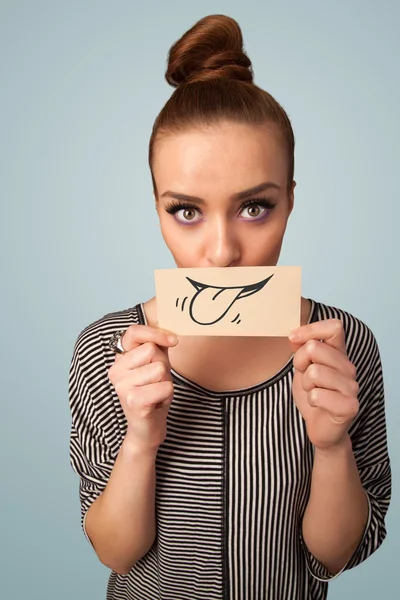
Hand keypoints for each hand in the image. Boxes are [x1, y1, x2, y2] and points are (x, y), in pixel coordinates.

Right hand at [107, 324, 177, 451]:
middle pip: (152, 350)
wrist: (147, 428)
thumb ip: (158, 344)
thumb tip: (168, 327)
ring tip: (156, 391)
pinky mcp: (133, 401)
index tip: (173, 340)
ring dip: (165, 381)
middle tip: (157, 380)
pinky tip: (157, 402)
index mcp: (120, 359)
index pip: (133, 332)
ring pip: (160, 368)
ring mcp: (122, 386)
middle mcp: (116, 370)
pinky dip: (168, 394)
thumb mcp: (155, 364)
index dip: (155, 332)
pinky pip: (165, 386)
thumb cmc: (153, 393)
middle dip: (163, 364)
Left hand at [289, 318, 358, 450]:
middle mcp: (349, 367)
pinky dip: (311, 401)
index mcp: (339, 354)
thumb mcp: (303, 368)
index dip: (310, 329)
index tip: (292, 338)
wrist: (321, 427)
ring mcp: (351, 387)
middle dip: (300, 362)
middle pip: (315, 348)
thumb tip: (294, 336)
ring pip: (314, 372)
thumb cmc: (314, 394)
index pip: (334, 327)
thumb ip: (302, 350)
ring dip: (306, 385)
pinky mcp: (349, 406)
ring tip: (313, 392)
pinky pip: (317, 395)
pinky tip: (319, 405)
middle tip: (305, 377)